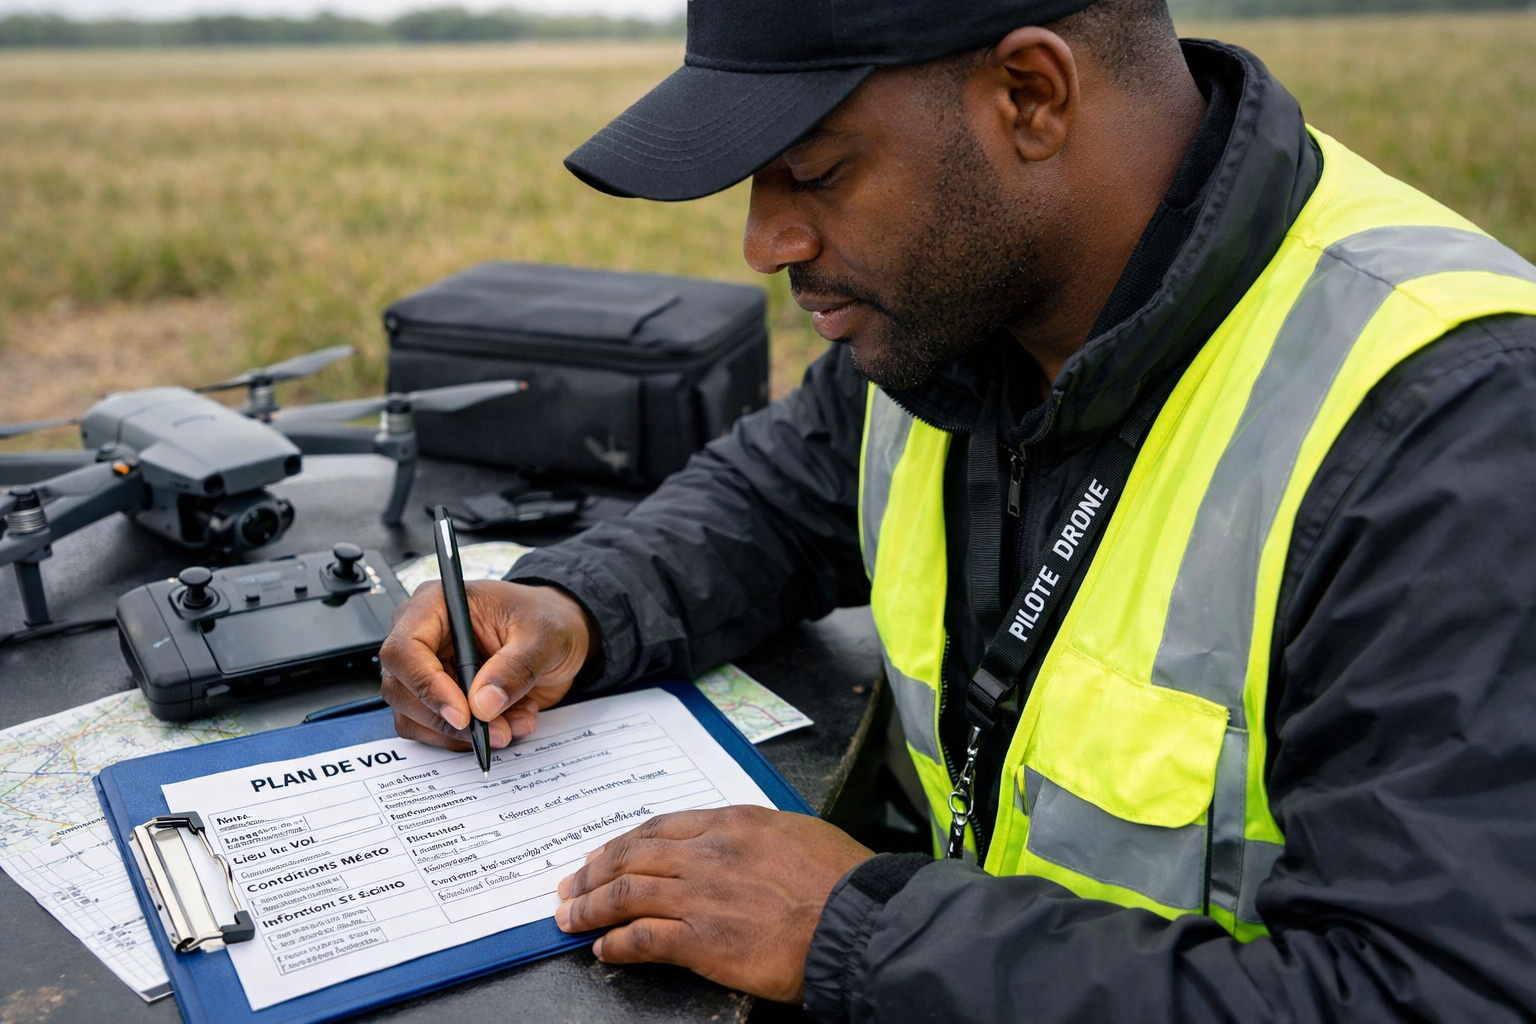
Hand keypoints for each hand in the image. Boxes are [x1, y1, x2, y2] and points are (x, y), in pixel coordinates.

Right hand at [378, 580, 594, 749]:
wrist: (559, 633)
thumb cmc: (545, 618)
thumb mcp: (542, 635)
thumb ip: (515, 668)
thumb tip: (482, 704)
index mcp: (437, 604)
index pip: (405, 649)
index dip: (428, 686)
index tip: (463, 714)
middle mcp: (423, 637)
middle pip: (401, 689)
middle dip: (449, 720)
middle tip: (497, 730)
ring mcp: (426, 669)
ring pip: (414, 717)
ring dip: (462, 734)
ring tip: (514, 723)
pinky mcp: (437, 697)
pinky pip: (433, 730)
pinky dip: (468, 738)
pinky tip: (508, 721)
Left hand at [554, 805, 873, 1002]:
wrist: (857, 920)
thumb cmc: (841, 879)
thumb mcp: (794, 833)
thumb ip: (754, 838)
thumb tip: (735, 848)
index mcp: (731, 823)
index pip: (659, 827)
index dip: (623, 843)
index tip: (605, 855)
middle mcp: (707, 853)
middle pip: (631, 856)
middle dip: (593, 872)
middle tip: (571, 886)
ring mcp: (700, 896)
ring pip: (625, 894)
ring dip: (590, 907)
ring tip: (570, 918)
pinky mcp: (701, 940)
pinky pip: (642, 938)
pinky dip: (615, 944)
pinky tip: (603, 949)